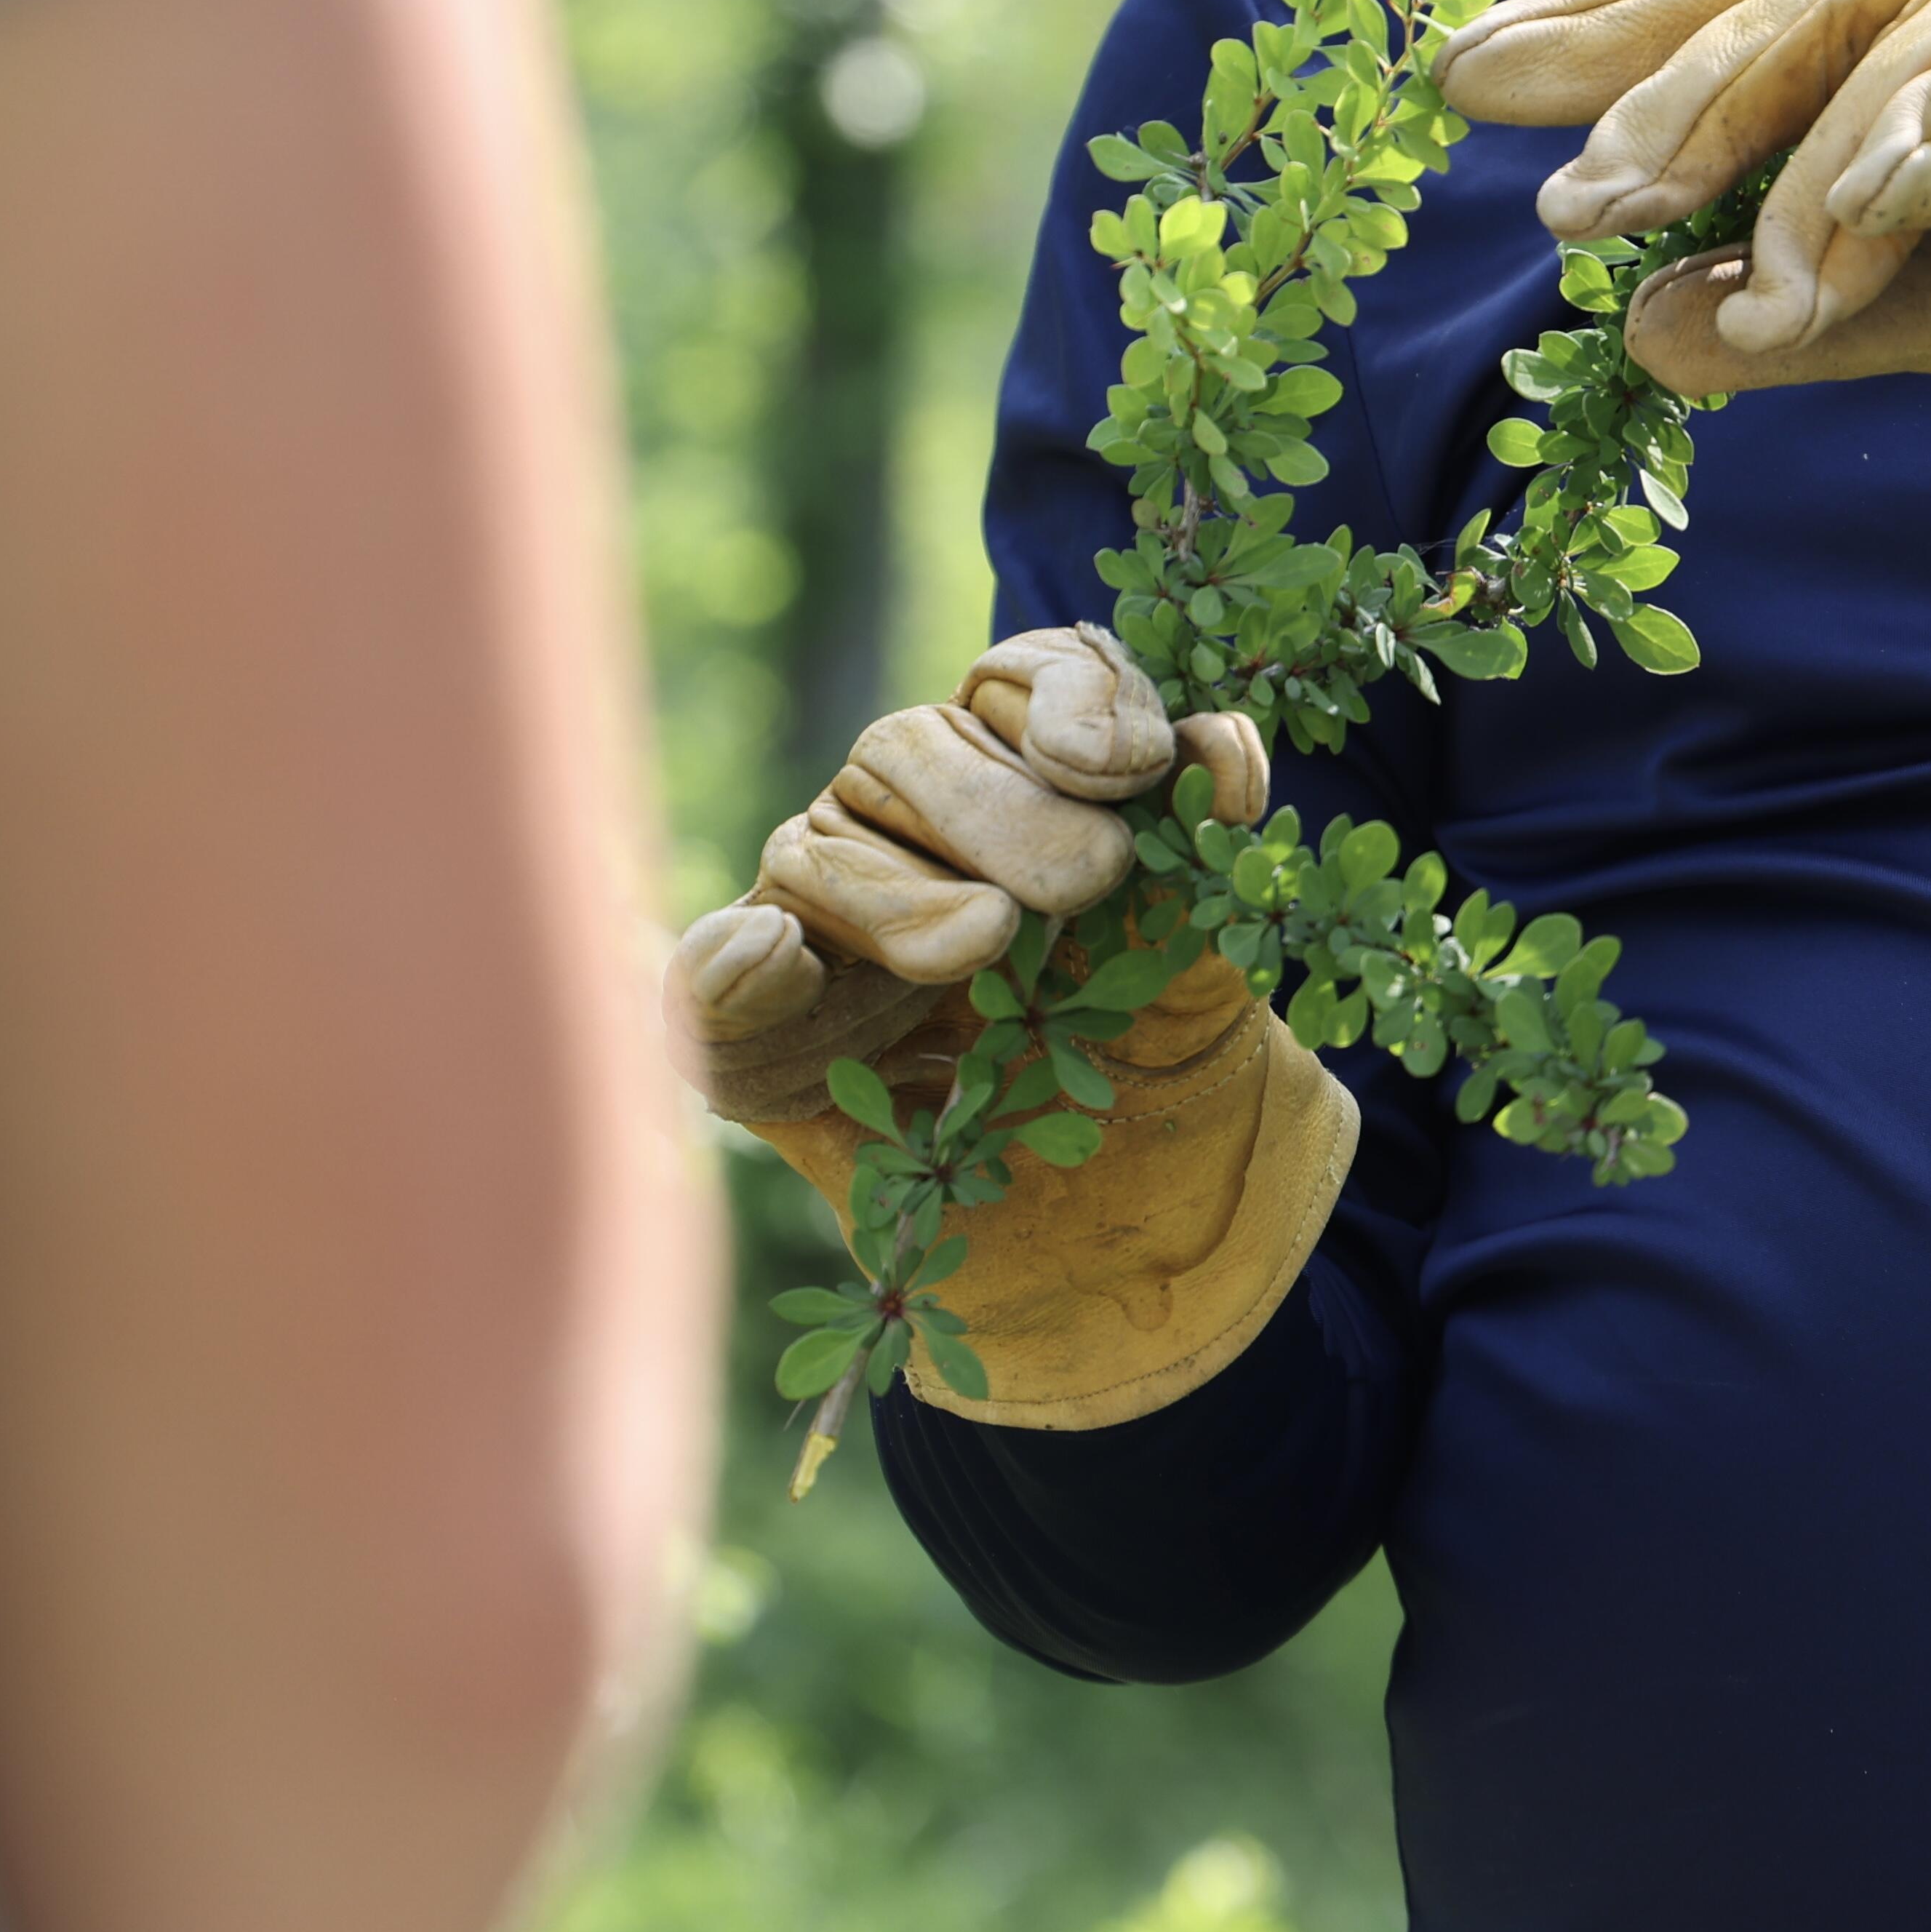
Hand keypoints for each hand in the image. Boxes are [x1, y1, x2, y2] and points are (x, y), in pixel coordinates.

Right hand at [661, 630, 1350, 1428]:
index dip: (1073, 695)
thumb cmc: (1165, 1076)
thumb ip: (1210, 851)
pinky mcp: (764, 1052)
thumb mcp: (1209, 954)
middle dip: (1005, 804)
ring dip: (904, 890)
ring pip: (820, 850)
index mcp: (1014, 784)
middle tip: (1089, 887)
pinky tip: (768, 955)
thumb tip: (1223, 752)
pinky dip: (726, 971)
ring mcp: (823, 934)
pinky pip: (707, 995)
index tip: (1137, 767)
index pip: (1016, 678)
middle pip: (912, 742)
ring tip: (985, 943)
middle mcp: (906, 835)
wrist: (1129, 1253)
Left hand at [1439, 0, 1930, 499]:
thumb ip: (1831, 320)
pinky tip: (1862, 213)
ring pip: (1919, 29)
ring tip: (1724, 262)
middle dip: (1673, 87)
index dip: (1613, 35)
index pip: (1756, 14)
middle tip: (1566, 191)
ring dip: (1805, 147)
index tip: (1465, 75)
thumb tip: (1645, 331)